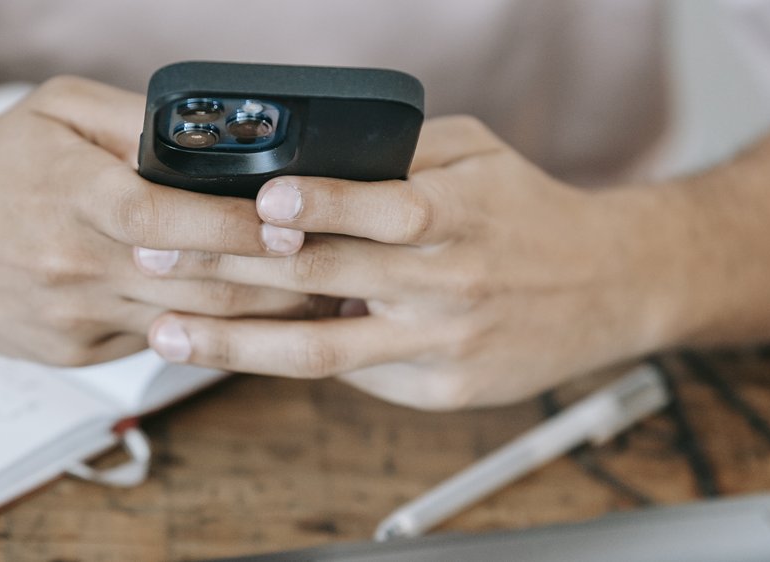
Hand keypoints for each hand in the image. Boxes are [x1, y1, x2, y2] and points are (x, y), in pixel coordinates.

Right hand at [0, 76, 318, 364]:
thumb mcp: (57, 111)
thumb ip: (136, 122)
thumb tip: (214, 139)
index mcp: (72, 195)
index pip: (167, 216)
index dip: (236, 225)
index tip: (294, 222)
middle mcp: (74, 265)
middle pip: (196, 283)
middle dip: (276, 280)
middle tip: (335, 268)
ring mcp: (74, 318)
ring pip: (189, 323)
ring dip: (260, 316)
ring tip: (314, 298)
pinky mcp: (75, 353)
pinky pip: (158, 342)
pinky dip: (210, 333)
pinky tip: (251, 320)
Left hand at [143, 116, 686, 408]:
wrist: (612, 286)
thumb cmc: (531, 214)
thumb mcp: (478, 158)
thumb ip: (402, 160)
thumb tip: (313, 162)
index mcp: (455, 215)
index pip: (375, 210)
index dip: (315, 206)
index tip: (257, 201)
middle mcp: (444, 283)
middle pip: (323, 282)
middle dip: (231, 270)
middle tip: (156, 260)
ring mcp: (440, 343)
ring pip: (322, 352)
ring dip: (237, 341)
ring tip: (169, 333)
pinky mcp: (440, 389)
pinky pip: (356, 378)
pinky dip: (296, 360)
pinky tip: (242, 348)